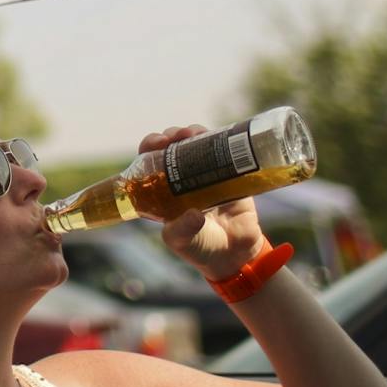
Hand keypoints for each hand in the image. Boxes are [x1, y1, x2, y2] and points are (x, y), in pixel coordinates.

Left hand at [139, 124, 267, 281]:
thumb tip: (193, 214)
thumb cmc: (202, 248)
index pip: (149, 162)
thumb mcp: (185, 241)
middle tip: (176, 136)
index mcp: (162, 191)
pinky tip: (216, 133)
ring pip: (194, 144)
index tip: (157, 143)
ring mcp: (204, 173)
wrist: (236, 254)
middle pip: (171, 148)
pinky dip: (217, 138)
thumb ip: (183, 231)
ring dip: (191, 132)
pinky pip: (221, 149)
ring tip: (194, 132)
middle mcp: (181, 178)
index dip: (150, 147)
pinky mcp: (228, 173)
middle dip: (170, 136)